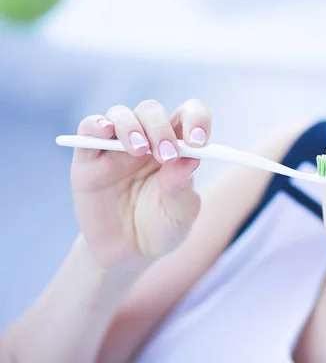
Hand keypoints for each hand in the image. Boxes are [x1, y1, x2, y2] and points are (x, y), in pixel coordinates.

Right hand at [70, 99, 210, 268]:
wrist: (128, 252)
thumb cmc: (162, 226)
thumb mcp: (180, 214)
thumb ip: (182, 187)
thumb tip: (190, 159)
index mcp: (176, 144)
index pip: (188, 114)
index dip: (196, 119)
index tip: (199, 141)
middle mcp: (146, 138)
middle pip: (151, 111)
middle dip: (161, 128)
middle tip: (167, 154)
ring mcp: (115, 145)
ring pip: (120, 114)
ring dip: (131, 126)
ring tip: (140, 151)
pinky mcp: (88, 158)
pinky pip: (88, 128)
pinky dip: (96, 124)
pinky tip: (106, 132)